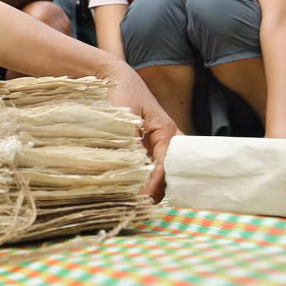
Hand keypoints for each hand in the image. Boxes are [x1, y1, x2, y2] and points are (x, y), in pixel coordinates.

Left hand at [102, 64, 176, 201]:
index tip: (141, 199)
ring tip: (132, 204)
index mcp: (167, 131)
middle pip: (169, 175)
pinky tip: (129, 191)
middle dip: (155, 192)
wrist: (117, 78)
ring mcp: (160, 146)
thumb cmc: (121, 91)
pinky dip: (142, 182)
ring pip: (161, 175)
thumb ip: (129, 139)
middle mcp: (169, 141)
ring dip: (149, 190)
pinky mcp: (149, 149)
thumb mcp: (123, 114)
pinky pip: (151, 170)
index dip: (154, 185)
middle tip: (137, 206)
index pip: (166, 165)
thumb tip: (132, 167)